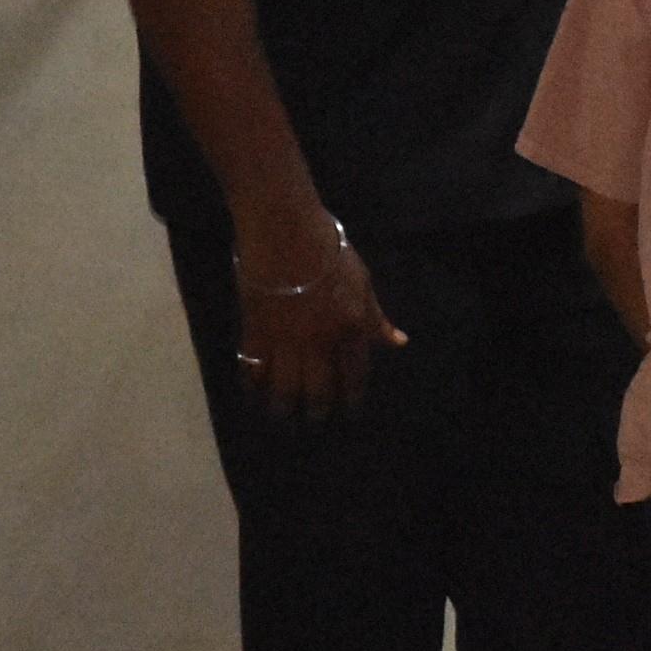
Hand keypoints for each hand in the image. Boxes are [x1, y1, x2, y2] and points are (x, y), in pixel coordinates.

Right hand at [229, 211, 407, 420]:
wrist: (284, 228)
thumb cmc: (330, 249)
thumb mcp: (363, 281)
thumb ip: (376, 318)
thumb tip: (398, 342)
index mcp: (351, 328)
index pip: (355, 376)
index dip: (352, 399)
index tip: (349, 413)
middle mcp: (320, 342)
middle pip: (317, 390)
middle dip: (316, 411)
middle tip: (313, 422)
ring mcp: (286, 339)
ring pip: (284, 387)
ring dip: (283, 407)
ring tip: (282, 417)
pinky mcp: (255, 330)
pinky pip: (253, 367)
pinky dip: (252, 384)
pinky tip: (253, 392)